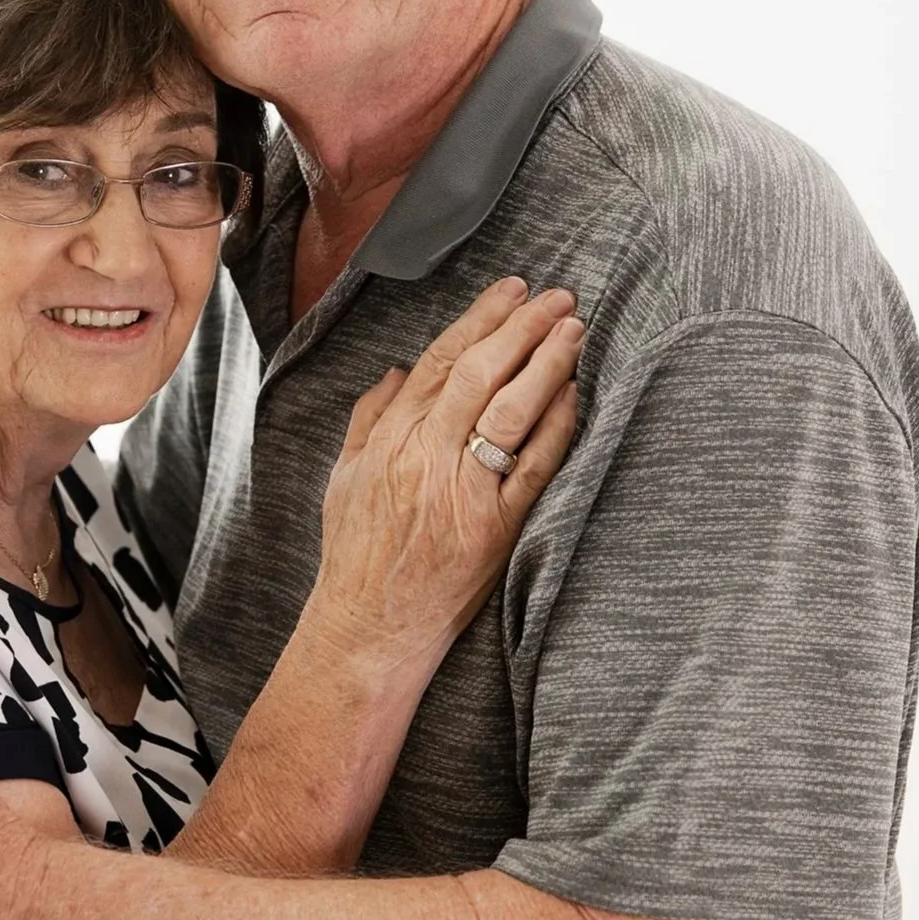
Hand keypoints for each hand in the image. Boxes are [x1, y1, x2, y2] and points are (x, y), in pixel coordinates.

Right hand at [311, 278, 582, 671]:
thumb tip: (396, 371)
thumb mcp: (344, 477)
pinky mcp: (497, 529)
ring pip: (511, 411)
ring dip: (546, 364)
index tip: (509, 291)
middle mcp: (427, 457)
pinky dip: (556, 427)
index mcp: (390, 438)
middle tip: (556, 296)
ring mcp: (464, 492)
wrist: (369, 628)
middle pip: (481, 374)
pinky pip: (534, 468)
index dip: (479, 319)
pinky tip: (574, 395)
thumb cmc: (356, 556)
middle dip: (522, 327)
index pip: (440, 361)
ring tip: (573, 329)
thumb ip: (369, 418)